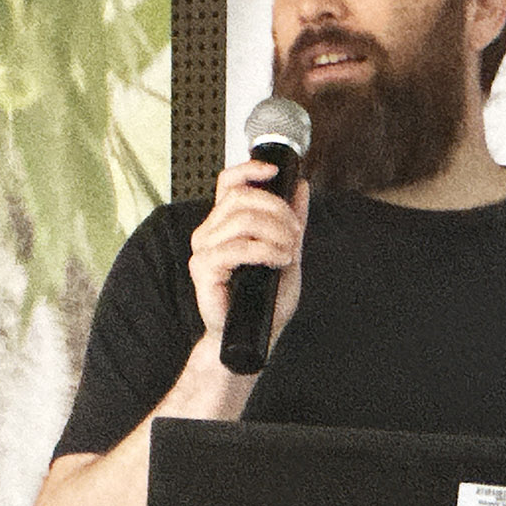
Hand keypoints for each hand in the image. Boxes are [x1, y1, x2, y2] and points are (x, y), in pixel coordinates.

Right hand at [187, 160, 310, 356]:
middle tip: (295, 234)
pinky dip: (266, 251)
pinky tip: (278, 261)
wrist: (254, 336)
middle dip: (278, 210)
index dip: (250, 169)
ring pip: (243, 219)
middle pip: (242, 197)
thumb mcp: (288, 252)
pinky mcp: (203, 268)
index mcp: (225, 223)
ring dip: (276, 233)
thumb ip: (293, 221)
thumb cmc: (265, 300)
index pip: (229, 182)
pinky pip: (238, 247)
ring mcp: (204, 249)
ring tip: (287, 254)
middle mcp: (210, 232)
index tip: (275, 171)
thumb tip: (301, 187)